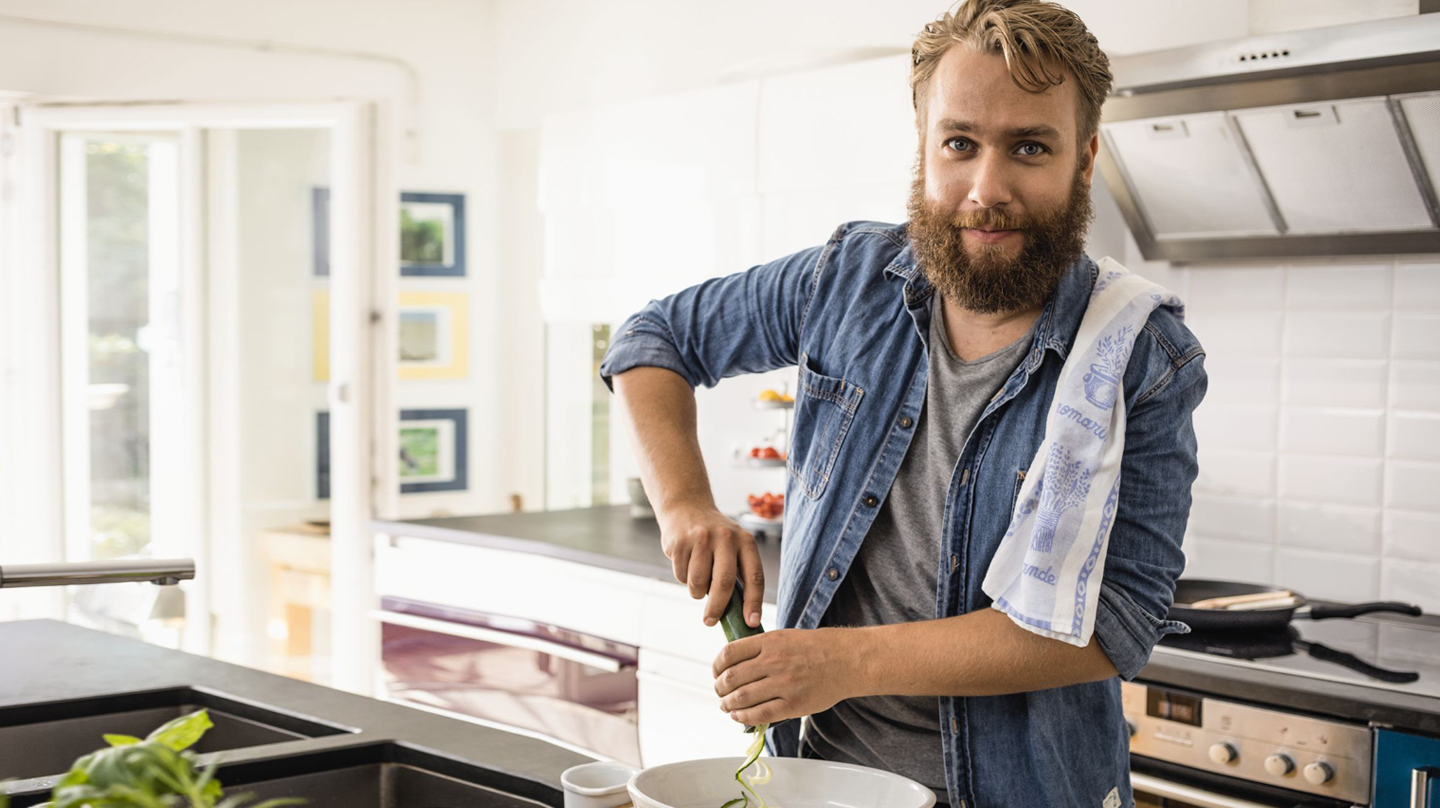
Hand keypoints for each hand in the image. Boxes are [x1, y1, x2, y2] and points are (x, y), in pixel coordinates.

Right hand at [658, 504, 764, 628]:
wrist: (687, 507)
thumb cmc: (715, 537)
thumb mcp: (734, 546)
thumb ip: (738, 573)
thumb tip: (741, 615)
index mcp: (745, 541)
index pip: (755, 576)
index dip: (754, 602)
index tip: (752, 623)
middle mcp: (726, 538)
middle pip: (724, 583)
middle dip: (717, 608)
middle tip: (710, 622)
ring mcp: (701, 539)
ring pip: (698, 583)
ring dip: (696, 592)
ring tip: (698, 581)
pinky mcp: (679, 543)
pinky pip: (681, 576)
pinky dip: (683, 578)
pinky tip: (686, 563)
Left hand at [712, 628, 861, 725]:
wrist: (846, 660)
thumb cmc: (815, 648)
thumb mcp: (784, 637)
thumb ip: (760, 648)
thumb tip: (733, 664)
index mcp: (770, 642)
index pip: (729, 654)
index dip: (716, 666)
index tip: (716, 672)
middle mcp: (773, 662)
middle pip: (731, 678)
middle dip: (719, 688)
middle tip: (719, 692)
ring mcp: (783, 684)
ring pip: (741, 698)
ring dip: (727, 704)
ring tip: (726, 706)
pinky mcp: (793, 704)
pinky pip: (759, 714)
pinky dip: (743, 717)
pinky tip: (738, 716)